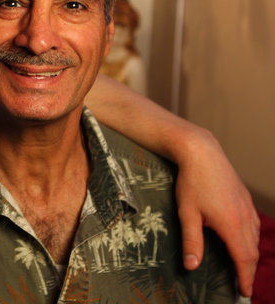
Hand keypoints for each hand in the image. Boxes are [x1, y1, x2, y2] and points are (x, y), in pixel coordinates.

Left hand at [175, 129, 259, 296]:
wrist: (201, 152)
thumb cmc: (191, 182)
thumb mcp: (187, 213)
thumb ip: (191, 241)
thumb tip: (192, 266)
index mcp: (231, 224)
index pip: (243, 259)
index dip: (245, 277)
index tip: (244, 292)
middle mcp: (244, 217)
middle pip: (252, 251)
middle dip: (249, 270)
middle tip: (243, 285)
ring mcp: (247, 207)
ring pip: (254, 237)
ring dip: (250, 254)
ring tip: (243, 267)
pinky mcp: (244, 198)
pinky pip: (253, 224)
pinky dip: (251, 238)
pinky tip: (244, 239)